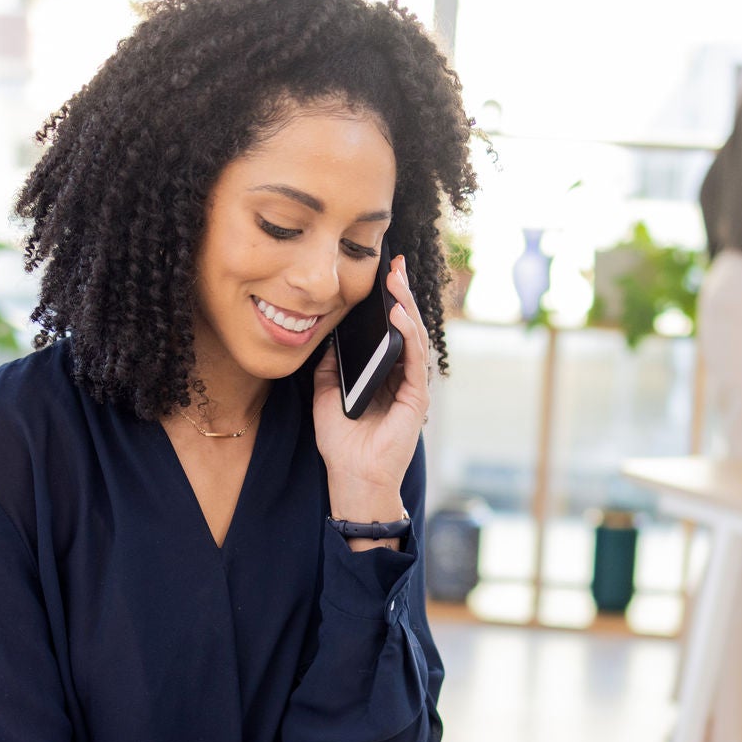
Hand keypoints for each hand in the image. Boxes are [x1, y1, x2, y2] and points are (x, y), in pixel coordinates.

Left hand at [312, 254, 428, 531]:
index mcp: (384, 373)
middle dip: (402, 294)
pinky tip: (399, 315)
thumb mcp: (325, 394)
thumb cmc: (341, 443)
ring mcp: (412, 387)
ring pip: (415, 338)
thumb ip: (330, 366)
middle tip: (395, 264)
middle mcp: (402, 377)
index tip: (383, 272)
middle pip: (407, 327)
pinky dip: (409, 335)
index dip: (389, 302)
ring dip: (407, 307)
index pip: (391, 330)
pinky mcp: (416, 400)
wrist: (352, 476)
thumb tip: (329, 337)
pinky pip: (414, 361)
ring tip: (397, 281)